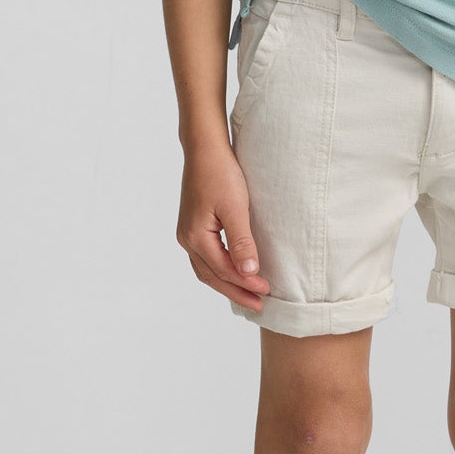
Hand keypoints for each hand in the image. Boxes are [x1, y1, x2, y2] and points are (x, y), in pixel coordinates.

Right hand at [178, 136, 270, 312]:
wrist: (205, 148)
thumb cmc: (220, 173)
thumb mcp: (236, 207)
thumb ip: (242, 242)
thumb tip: (249, 272)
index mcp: (195, 237)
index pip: (223, 270)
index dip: (245, 283)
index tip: (267, 291)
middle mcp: (187, 239)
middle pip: (212, 276)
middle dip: (236, 292)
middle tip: (259, 305)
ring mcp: (187, 233)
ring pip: (206, 269)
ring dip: (227, 284)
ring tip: (248, 295)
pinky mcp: (193, 226)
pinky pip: (206, 258)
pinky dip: (220, 270)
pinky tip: (233, 271)